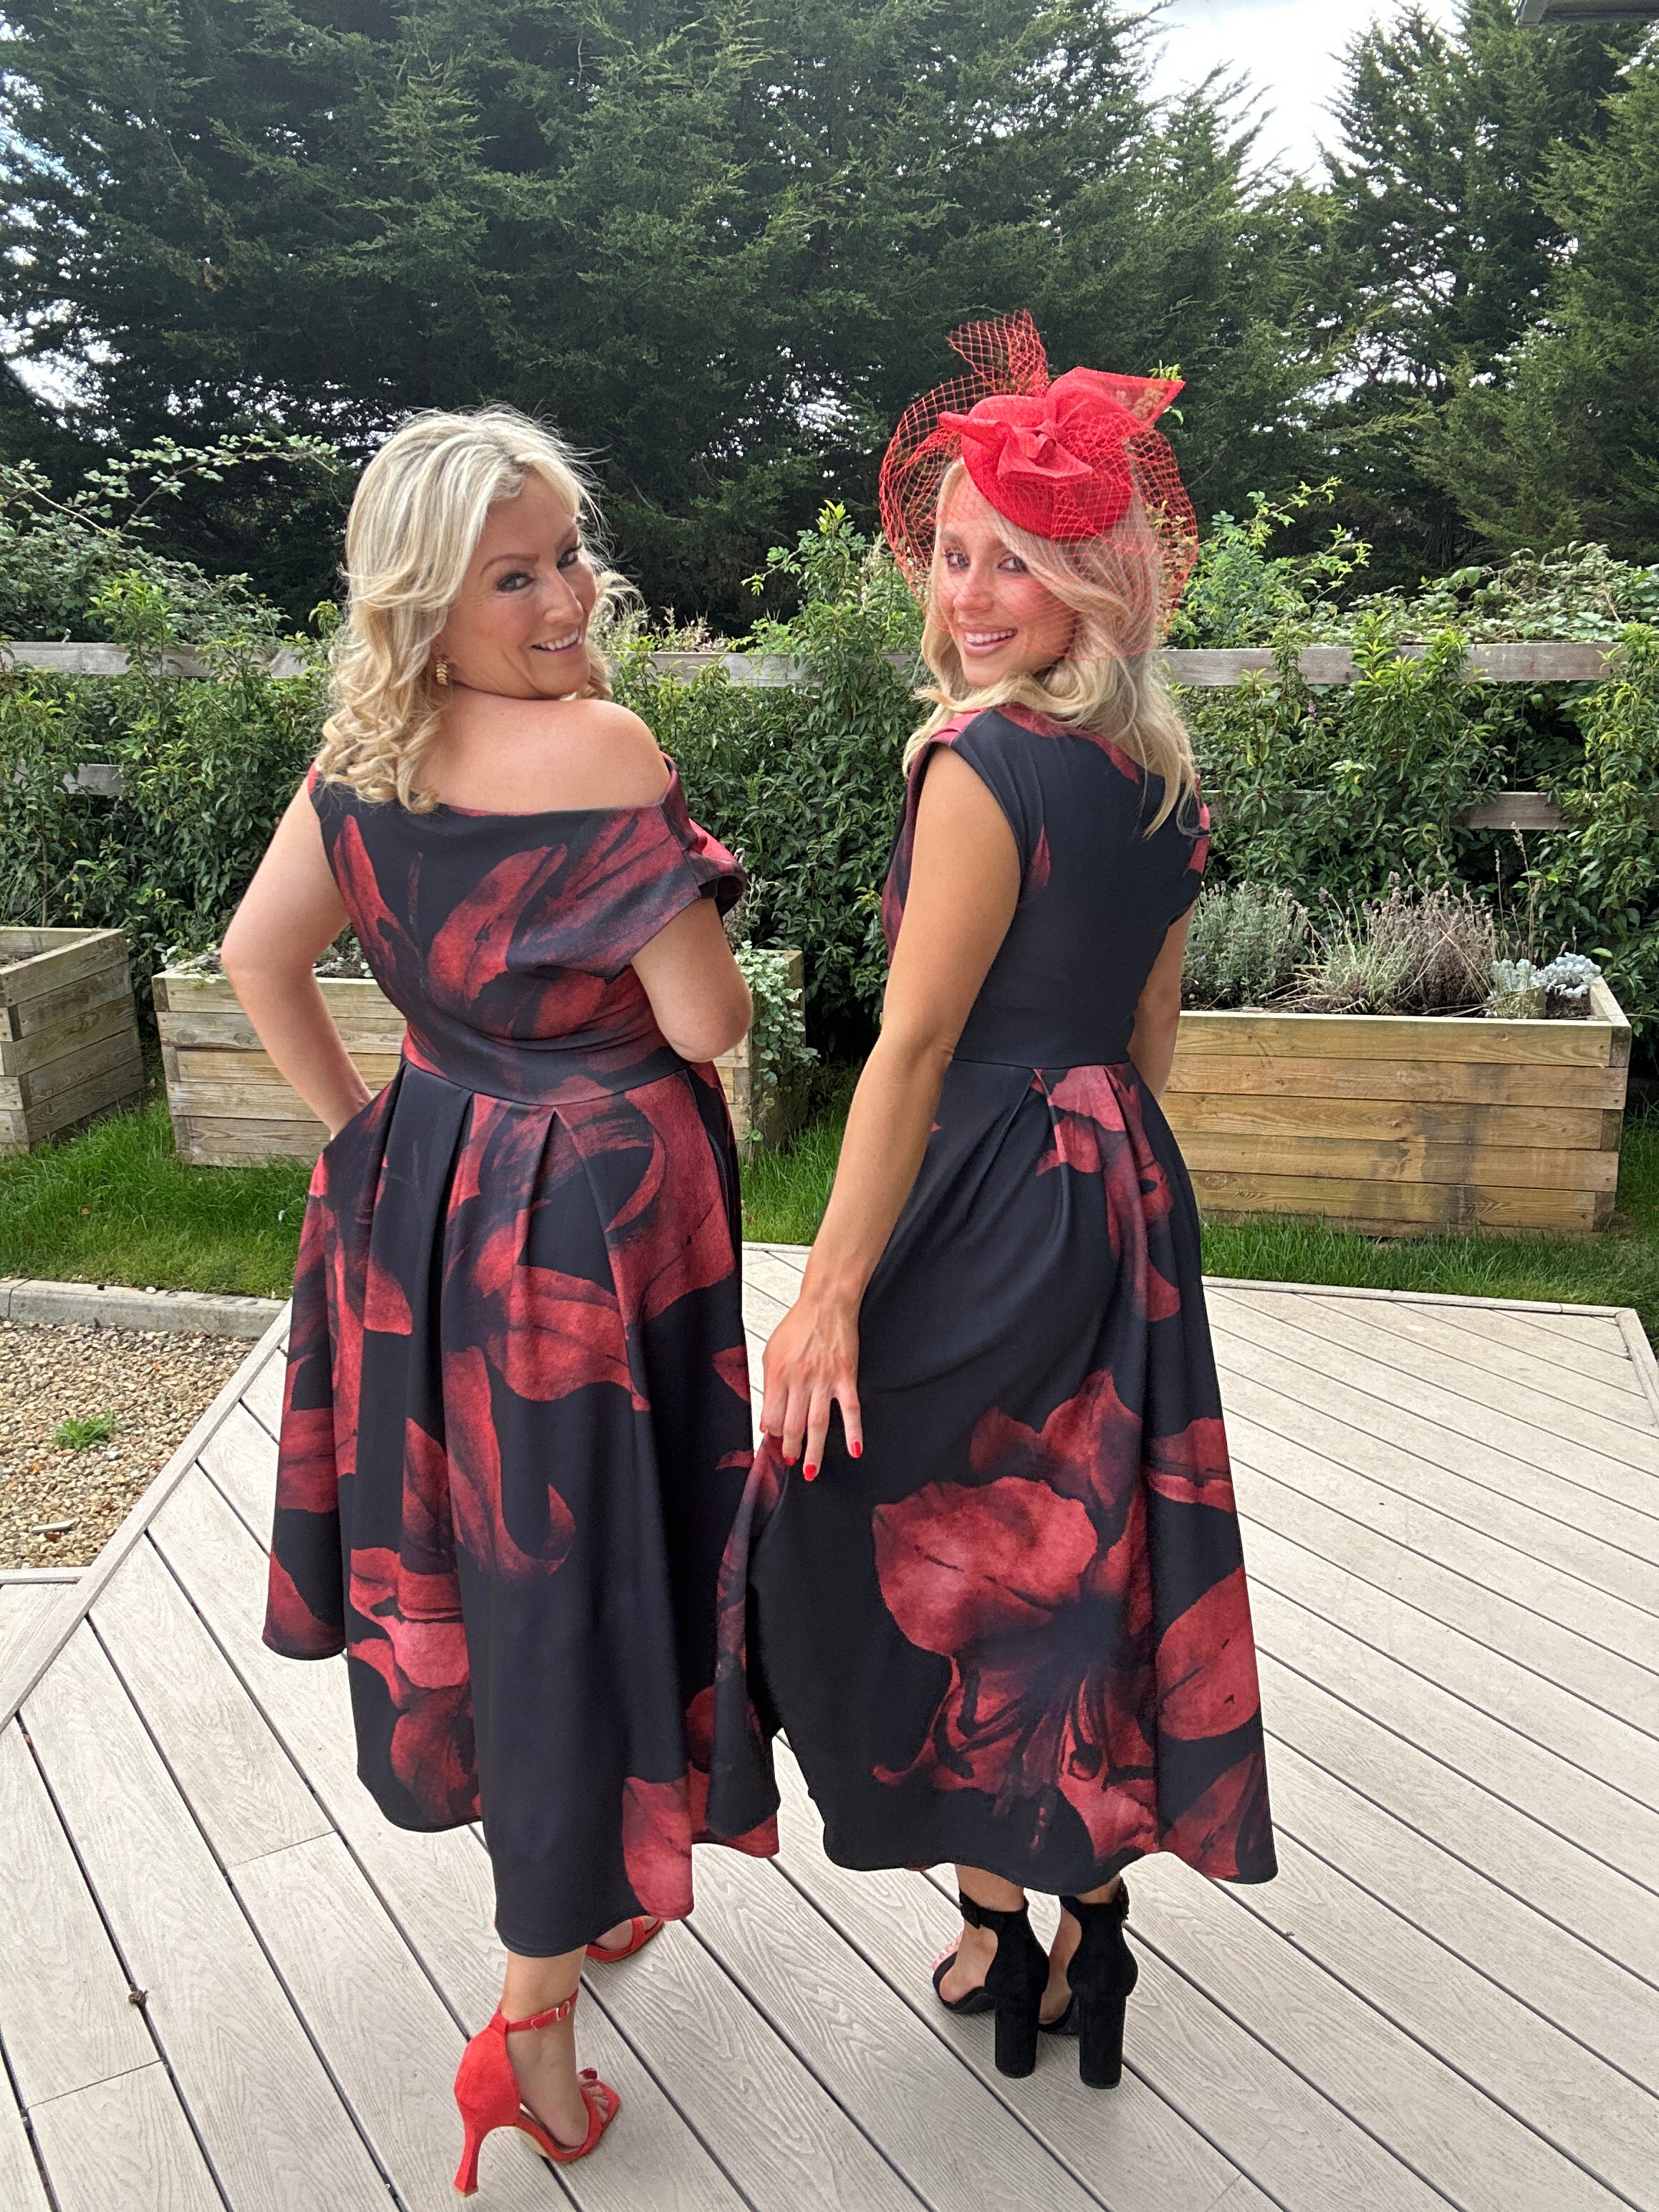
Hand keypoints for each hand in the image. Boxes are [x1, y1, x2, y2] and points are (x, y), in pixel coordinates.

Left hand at [760, 1293, 863, 1480]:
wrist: (826, 1304)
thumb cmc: (798, 1327)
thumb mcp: (772, 1352)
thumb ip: (769, 1385)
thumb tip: (766, 1418)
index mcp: (778, 1374)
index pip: (771, 1416)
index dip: (771, 1434)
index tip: (775, 1443)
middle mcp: (799, 1379)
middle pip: (792, 1425)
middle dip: (790, 1449)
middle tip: (792, 1462)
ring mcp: (824, 1380)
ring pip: (817, 1424)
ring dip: (814, 1451)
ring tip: (812, 1470)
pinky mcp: (846, 1377)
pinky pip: (850, 1410)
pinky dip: (853, 1432)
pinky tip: (854, 1450)